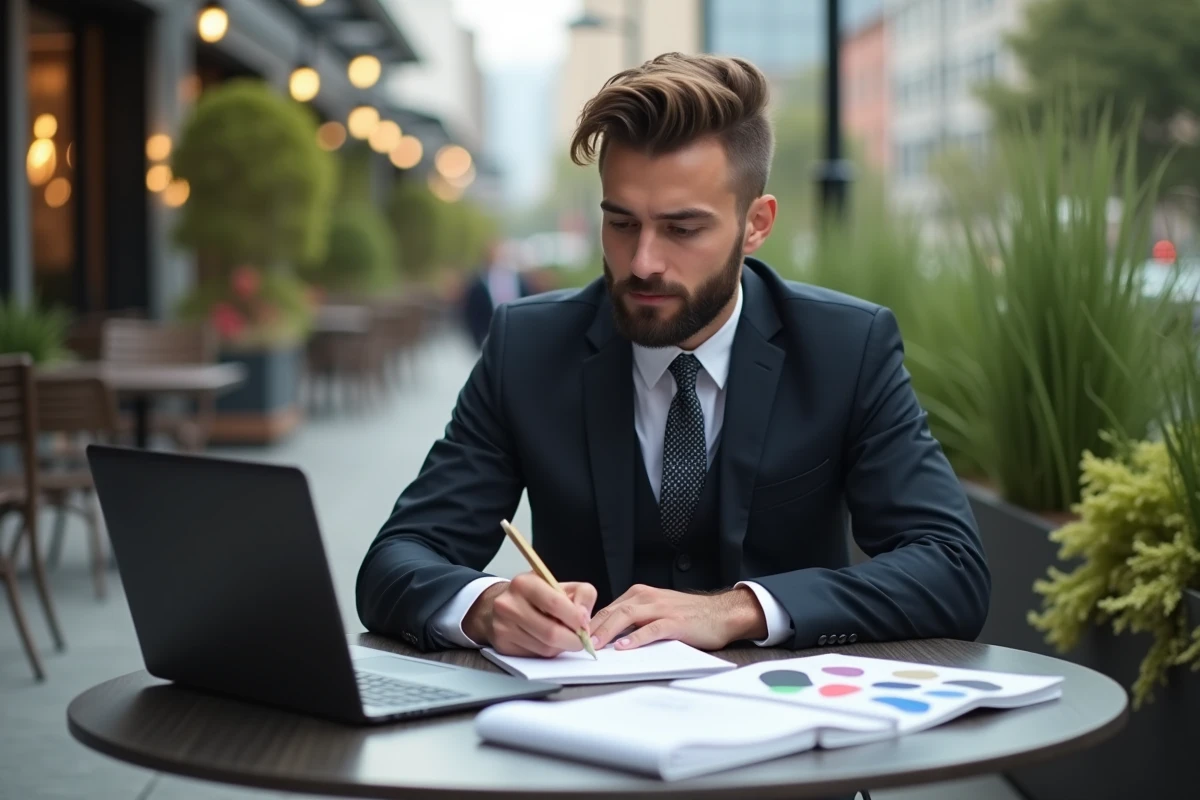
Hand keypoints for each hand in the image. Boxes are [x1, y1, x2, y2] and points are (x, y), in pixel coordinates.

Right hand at [463, 573, 596, 657]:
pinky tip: (547, 642)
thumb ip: (582, 594)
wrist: (499, 606)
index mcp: (524, 583)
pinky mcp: (502, 645)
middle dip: (573, 639)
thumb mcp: (561, 585)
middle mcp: (509, 605)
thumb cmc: (535, 596)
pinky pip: (534, 656)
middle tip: (581, 640)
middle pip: (550, 632)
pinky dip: (547, 652)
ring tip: (564, 637)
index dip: (575, 618)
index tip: (585, 624)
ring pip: (544, 648)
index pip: (555, 604)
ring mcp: (503, 627)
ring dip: (561, 647)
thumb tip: (584, 617)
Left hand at [589, 584, 766, 650]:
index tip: (575, 637)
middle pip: (612, 611)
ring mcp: (661, 609)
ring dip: (608, 631)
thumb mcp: (655, 611)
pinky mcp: (675, 622)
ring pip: (627, 617)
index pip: (607, 608)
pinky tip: (625, 646)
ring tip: (595, 645)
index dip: (590, 623)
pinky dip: (636, 638)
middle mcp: (647, 598)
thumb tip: (608, 636)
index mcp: (639, 594)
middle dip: (592, 628)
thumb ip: (634, 619)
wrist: (720, 613)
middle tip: (577, 643)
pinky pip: (651, 629)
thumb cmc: (688, 615)